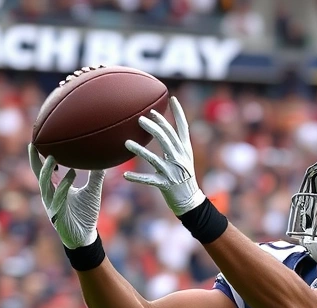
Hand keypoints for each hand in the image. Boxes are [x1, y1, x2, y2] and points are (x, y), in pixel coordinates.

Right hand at [29, 144, 104, 248]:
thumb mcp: (92, 192)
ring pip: (45, 185)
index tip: (36, 139)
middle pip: (38, 174)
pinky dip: (64, 184)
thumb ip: (95, 176)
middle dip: (35, 160)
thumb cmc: (85, 214)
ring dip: (47, 171)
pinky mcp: (57, 214)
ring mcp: (52, 204)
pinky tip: (71, 173)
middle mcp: (50, 194)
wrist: (85, 236)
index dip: (37, 156)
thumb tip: (104, 160)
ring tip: (52, 157)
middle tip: (36, 143)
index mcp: (55, 189)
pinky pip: (59, 197)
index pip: (43, 170)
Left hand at [123, 97, 204, 216]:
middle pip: (166, 139)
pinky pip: (148, 180)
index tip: (171, 98)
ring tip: (127, 143)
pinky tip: (125, 175)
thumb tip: (160, 130)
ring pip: (154, 158)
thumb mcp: (184, 159)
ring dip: (140, 150)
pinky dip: (137, 178)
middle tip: (140, 119)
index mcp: (185, 150)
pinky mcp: (165, 185)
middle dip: (154, 127)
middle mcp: (180, 159)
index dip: (178, 113)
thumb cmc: (184, 178)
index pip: (183, 128)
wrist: (191, 201)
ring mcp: (173, 172)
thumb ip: (174, 146)